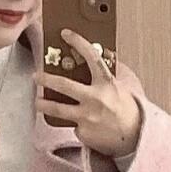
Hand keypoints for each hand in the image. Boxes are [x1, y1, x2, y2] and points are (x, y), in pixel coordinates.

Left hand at [33, 29, 142, 157]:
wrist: (134, 137)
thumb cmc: (127, 110)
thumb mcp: (123, 86)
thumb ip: (108, 73)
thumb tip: (99, 55)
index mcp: (106, 83)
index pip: (91, 56)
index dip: (78, 42)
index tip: (66, 34)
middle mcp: (95, 99)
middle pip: (63, 85)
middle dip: (46, 79)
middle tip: (36, 76)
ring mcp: (87, 117)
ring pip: (57, 109)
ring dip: (43, 104)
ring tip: (38, 102)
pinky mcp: (83, 132)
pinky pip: (72, 124)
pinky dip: (74, 123)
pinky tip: (81, 124)